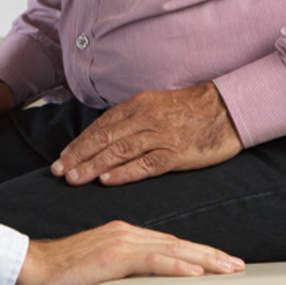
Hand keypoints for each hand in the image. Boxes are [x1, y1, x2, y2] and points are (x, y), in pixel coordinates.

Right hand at [18, 221, 244, 281]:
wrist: (35, 265)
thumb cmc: (65, 271)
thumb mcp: (102, 268)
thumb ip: (127, 269)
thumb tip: (149, 278)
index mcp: (125, 235)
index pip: (170, 244)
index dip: (198, 252)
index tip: (221, 261)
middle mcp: (127, 233)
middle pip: (177, 245)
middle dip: (210, 255)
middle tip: (237, 264)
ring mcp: (121, 242)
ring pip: (172, 250)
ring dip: (203, 260)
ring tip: (227, 267)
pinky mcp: (114, 256)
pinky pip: (152, 261)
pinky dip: (176, 266)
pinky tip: (196, 272)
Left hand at [52, 82, 242, 185]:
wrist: (226, 109)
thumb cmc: (190, 109)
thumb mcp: (156, 104)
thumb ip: (132, 119)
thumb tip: (107, 135)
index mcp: (138, 105)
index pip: (101, 126)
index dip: (80, 142)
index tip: (63, 156)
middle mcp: (144, 118)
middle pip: (104, 138)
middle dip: (79, 155)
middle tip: (59, 170)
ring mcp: (160, 136)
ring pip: (119, 151)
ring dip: (93, 166)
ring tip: (74, 178)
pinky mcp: (176, 153)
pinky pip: (145, 164)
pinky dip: (124, 172)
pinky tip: (107, 180)